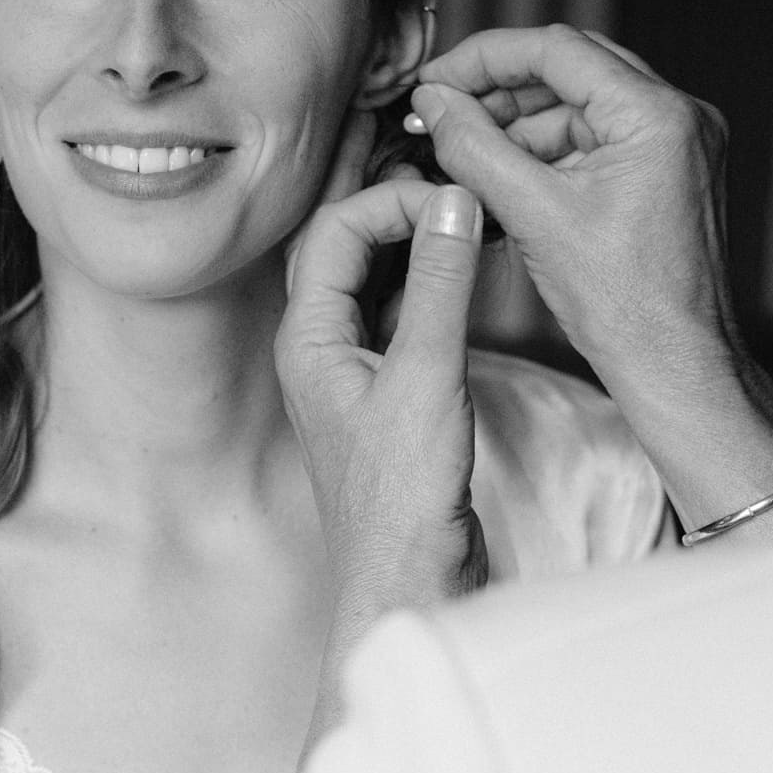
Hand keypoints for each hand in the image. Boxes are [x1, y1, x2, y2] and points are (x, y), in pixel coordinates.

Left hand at [279, 172, 487, 744]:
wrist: (408, 586)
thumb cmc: (401, 503)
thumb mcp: (426, 376)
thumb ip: (438, 285)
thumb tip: (451, 203)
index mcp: (308, 340)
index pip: (334, 231)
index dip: (391, 200)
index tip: (453, 200)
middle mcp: (320, 352)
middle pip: (343, 248)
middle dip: (392, 206)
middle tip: (452, 186)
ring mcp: (352, 376)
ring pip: (372, 282)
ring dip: (411, 244)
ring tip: (462, 215)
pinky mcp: (387, 400)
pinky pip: (398, 317)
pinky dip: (428, 286)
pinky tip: (464, 277)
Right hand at [408, 25, 739, 385]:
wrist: (675, 366)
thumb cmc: (625, 306)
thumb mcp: (533, 216)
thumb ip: (475, 147)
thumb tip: (434, 102)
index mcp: (657, 115)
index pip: (557, 49)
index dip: (484, 58)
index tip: (435, 81)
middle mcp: (679, 116)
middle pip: (570, 70)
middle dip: (500, 91)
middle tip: (441, 113)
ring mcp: (678, 143)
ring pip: (580, 107)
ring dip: (520, 125)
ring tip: (465, 156)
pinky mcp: (668, 172)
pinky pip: (597, 141)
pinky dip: (548, 154)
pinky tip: (504, 181)